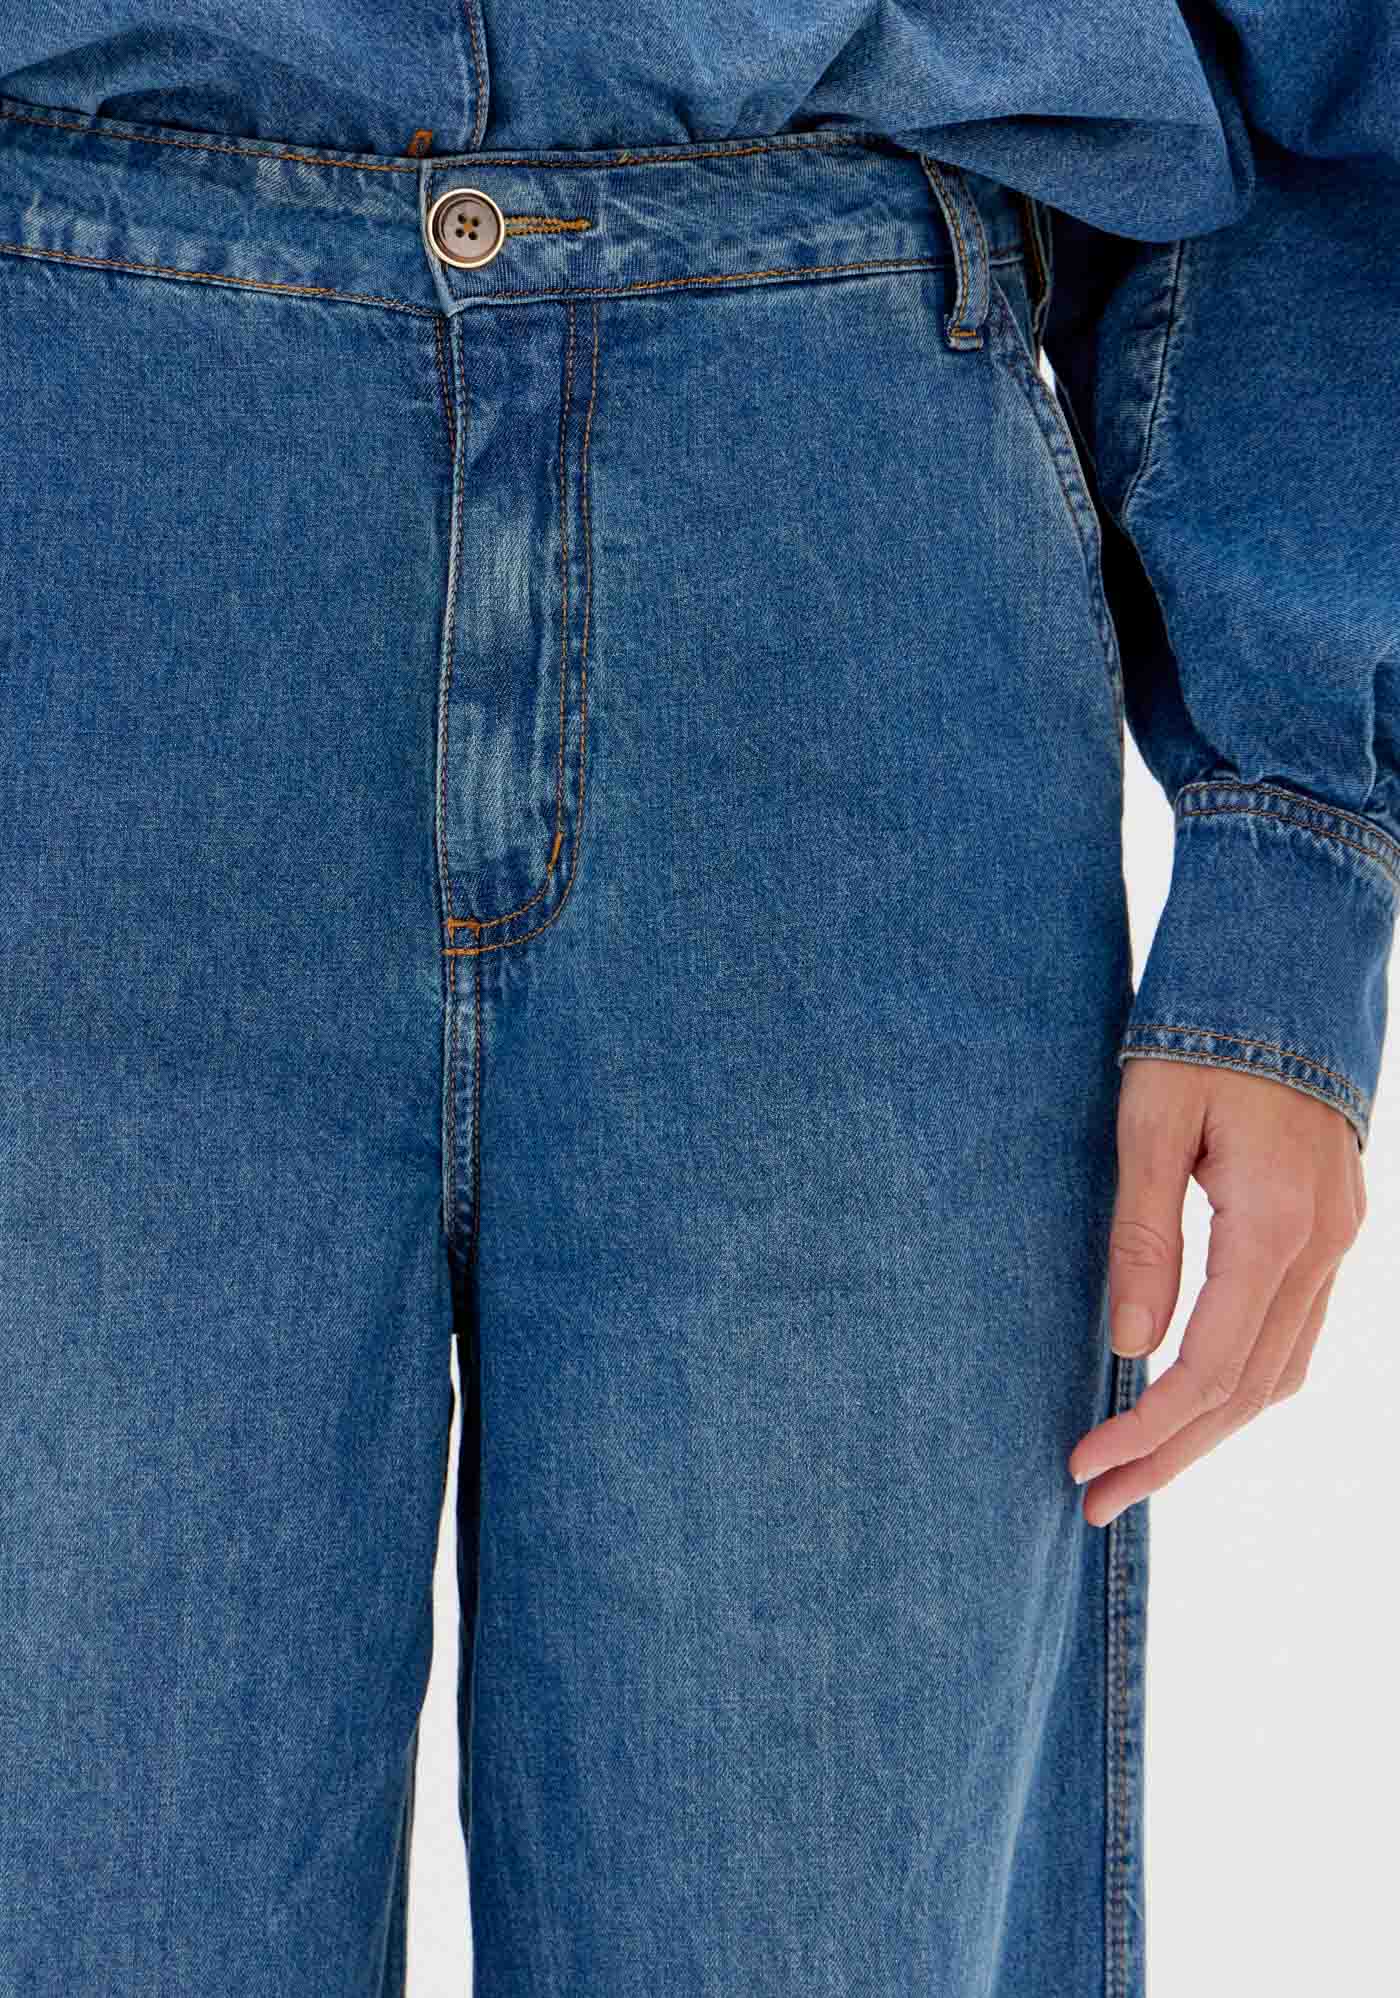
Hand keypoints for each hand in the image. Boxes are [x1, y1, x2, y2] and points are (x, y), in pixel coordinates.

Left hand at [1068, 1056, 1366, 1525]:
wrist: (1286, 971)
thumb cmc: (1201, 1035)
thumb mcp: (1150, 1125)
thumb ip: (1143, 1236)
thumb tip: (1128, 1344)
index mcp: (1274, 1222)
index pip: (1211, 1366)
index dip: (1147, 1429)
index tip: (1083, 1464)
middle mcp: (1322, 1244)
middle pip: (1249, 1391)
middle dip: (1171, 1455)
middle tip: (1096, 1503)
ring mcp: (1340, 1240)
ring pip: (1281, 1372)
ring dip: (1209, 1431)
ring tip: (1138, 1469)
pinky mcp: (1334, 1228)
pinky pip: (1296, 1334)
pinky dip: (1245, 1384)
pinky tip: (1196, 1404)